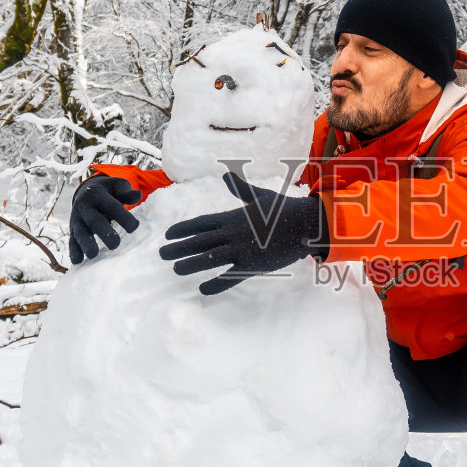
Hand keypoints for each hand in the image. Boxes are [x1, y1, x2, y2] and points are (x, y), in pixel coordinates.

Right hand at [68, 175, 141, 264]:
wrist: (86, 191)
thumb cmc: (109, 191)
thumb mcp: (117, 186)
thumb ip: (126, 192)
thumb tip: (137, 195)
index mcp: (98, 194)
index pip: (112, 206)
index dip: (123, 216)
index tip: (135, 227)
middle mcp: (85, 206)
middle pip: (94, 221)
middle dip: (104, 233)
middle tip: (115, 245)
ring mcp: (77, 219)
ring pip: (80, 232)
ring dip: (86, 244)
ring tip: (93, 255)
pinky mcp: (73, 229)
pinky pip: (72, 240)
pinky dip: (74, 251)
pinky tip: (77, 262)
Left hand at [158, 172, 327, 294]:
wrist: (305, 223)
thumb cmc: (284, 209)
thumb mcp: (260, 197)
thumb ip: (241, 190)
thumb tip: (226, 175)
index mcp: (232, 217)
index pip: (201, 223)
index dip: (183, 229)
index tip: (168, 234)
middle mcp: (232, 233)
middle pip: (199, 240)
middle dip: (178, 247)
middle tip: (160, 253)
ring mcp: (241, 249)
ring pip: (209, 258)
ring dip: (190, 264)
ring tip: (175, 268)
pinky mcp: (253, 265)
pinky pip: (230, 277)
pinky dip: (216, 284)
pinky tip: (202, 290)